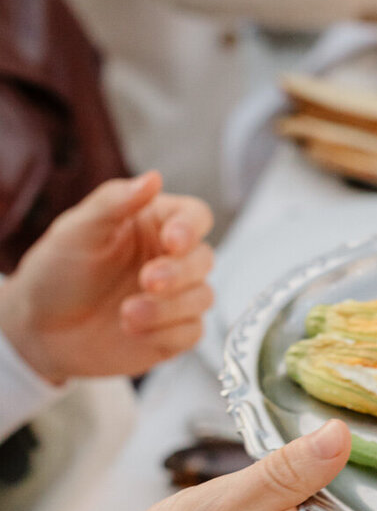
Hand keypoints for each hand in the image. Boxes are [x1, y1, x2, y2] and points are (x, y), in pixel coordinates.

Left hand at [0, 172, 213, 383]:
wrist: (38, 329)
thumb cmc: (56, 271)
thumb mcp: (76, 230)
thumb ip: (114, 201)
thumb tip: (153, 177)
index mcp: (152, 224)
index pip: (194, 216)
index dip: (191, 228)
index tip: (172, 241)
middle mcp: (168, 259)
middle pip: (204, 258)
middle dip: (179, 271)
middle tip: (147, 280)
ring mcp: (173, 298)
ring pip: (202, 297)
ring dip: (169, 307)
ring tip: (127, 313)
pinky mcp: (171, 333)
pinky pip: (192, 332)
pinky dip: (167, 333)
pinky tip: (134, 331)